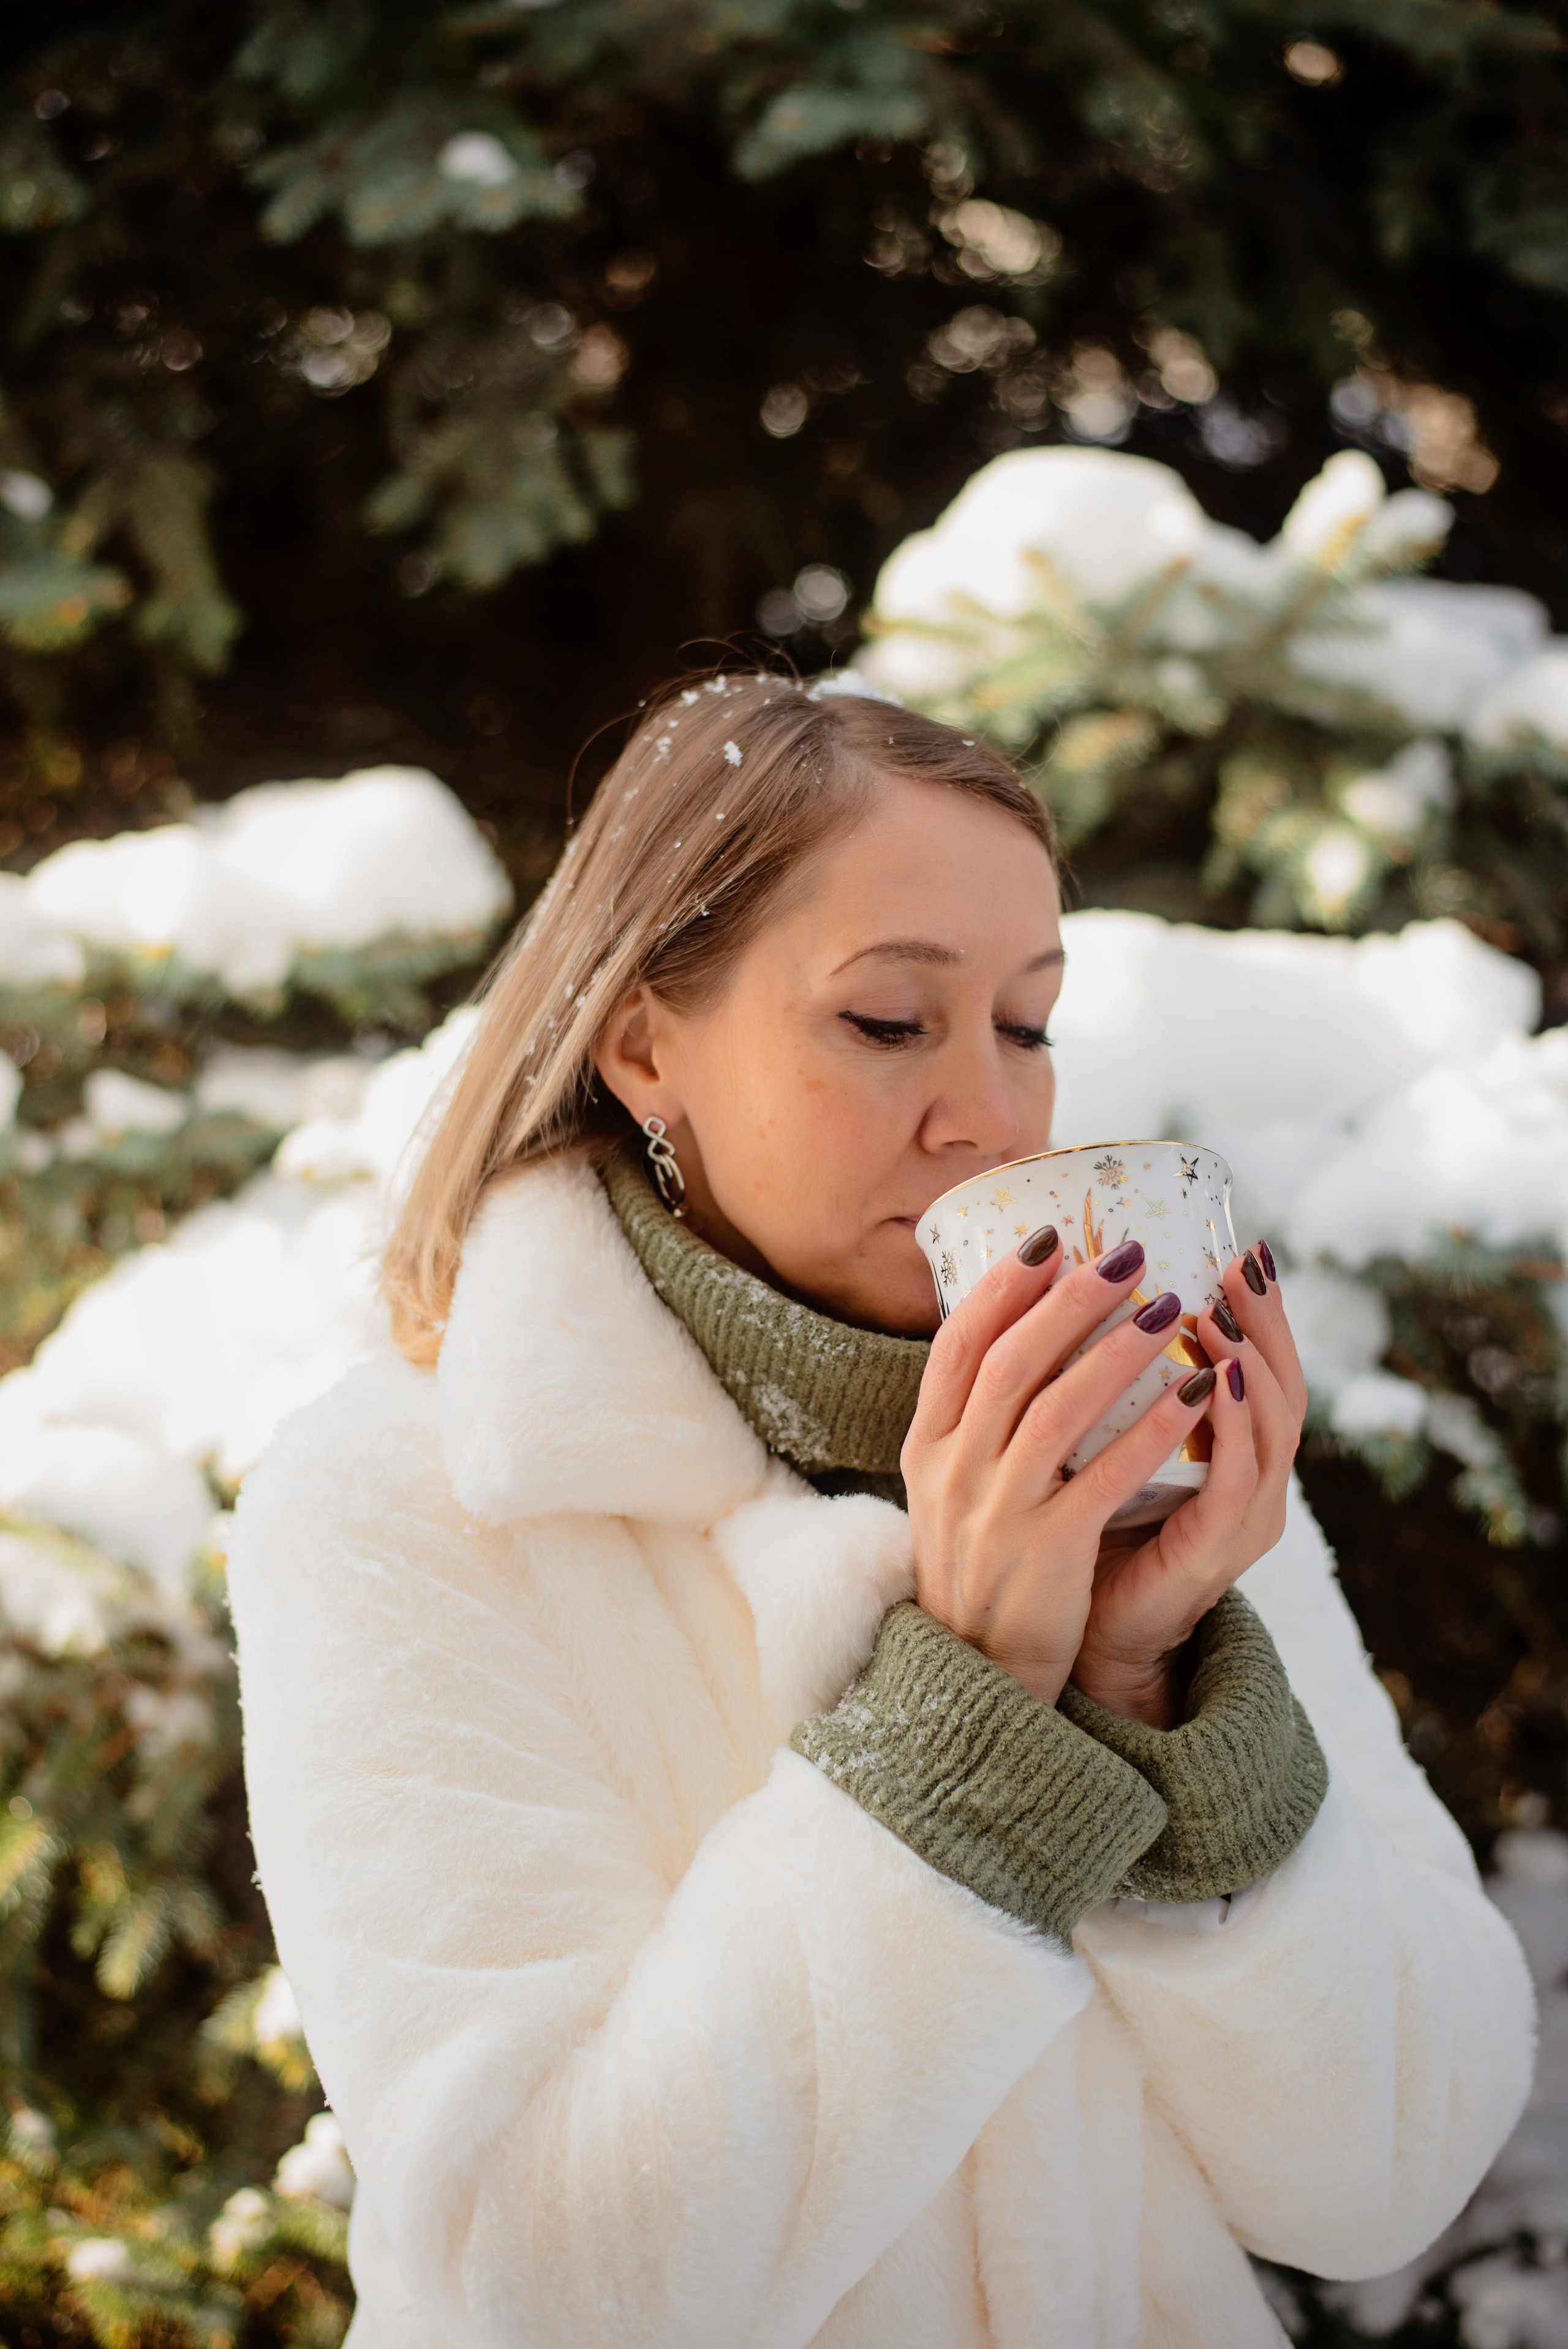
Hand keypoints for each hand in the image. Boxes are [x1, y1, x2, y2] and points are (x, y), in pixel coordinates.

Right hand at [901, 1229, 1229, 1709]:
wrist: (976, 1671)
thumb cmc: (980, 1563)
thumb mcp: (951, 1486)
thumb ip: (976, 1419)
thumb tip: (1019, 1331)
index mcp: (928, 1446)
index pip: (956, 1346)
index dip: (1001, 1288)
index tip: (1046, 1239)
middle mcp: (953, 1471)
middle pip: (1010, 1364)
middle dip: (1070, 1301)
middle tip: (1126, 1255)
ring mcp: (997, 1512)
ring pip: (1056, 1411)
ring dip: (1116, 1353)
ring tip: (1170, 1311)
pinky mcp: (1047, 1551)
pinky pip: (1107, 1476)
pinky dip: (1152, 1429)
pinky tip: (1195, 1394)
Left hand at [1070, 1247, 1307, 1727]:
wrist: (1071, 1638)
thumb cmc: (1082, 1531)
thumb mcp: (1098, 1444)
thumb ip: (1106, 1387)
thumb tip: (1066, 1295)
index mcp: (1228, 1454)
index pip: (1263, 1369)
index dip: (1260, 1313)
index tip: (1241, 1248)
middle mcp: (1249, 1483)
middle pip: (1285, 1389)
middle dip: (1268, 1323)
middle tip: (1242, 1264)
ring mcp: (1240, 1521)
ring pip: (1274, 1430)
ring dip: (1251, 1364)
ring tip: (1220, 1311)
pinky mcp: (1213, 1555)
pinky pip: (1234, 1484)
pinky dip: (1230, 1428)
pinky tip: (1215, 1382)